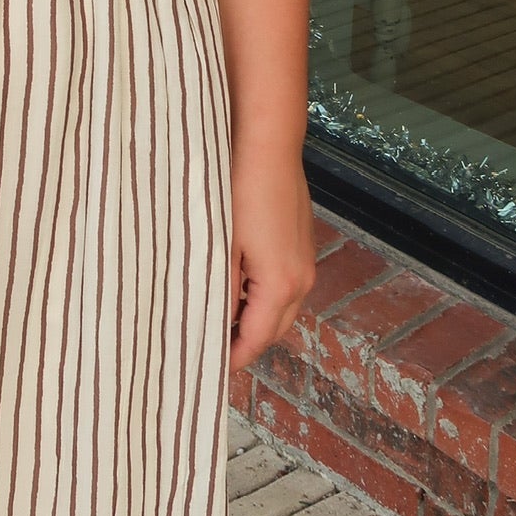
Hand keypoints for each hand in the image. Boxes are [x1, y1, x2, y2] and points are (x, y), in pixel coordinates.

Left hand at [228, 148, 315, 373]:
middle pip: (274, 328)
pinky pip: (285, 284)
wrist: (267, 145)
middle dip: (246, 342)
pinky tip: (236, 284)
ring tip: (219, 319)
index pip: (256, 339)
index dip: (233, 358)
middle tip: (211, 350)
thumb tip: (211, 322)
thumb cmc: (239, 191)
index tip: (210, 370)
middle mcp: (301, 280)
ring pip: (281, 307)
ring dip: (255, 318)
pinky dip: (263, 295)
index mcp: (280, 286)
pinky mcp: (302, 243)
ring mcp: (305, 261)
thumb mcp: (221, 245)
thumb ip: (219, 289)